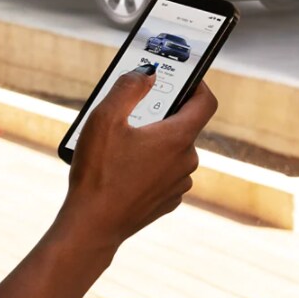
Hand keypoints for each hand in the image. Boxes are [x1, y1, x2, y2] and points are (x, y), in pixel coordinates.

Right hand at [59, 70, 217, 250]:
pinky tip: (122, 169)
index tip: (181, 77)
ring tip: (119, 144)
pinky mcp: (167, 201)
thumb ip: (128, 88)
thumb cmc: (98, 171)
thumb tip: (147, 73)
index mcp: (177, 138)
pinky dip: (148, 165)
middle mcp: (186, 161)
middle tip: (131, 112)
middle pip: (183, 126)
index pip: (205, 102)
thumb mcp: (104, 118)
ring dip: (153, 141)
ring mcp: (179, 184)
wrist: (93, 224)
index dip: (196, 84)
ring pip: (172, 151)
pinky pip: (164, 173)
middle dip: (160, 115)